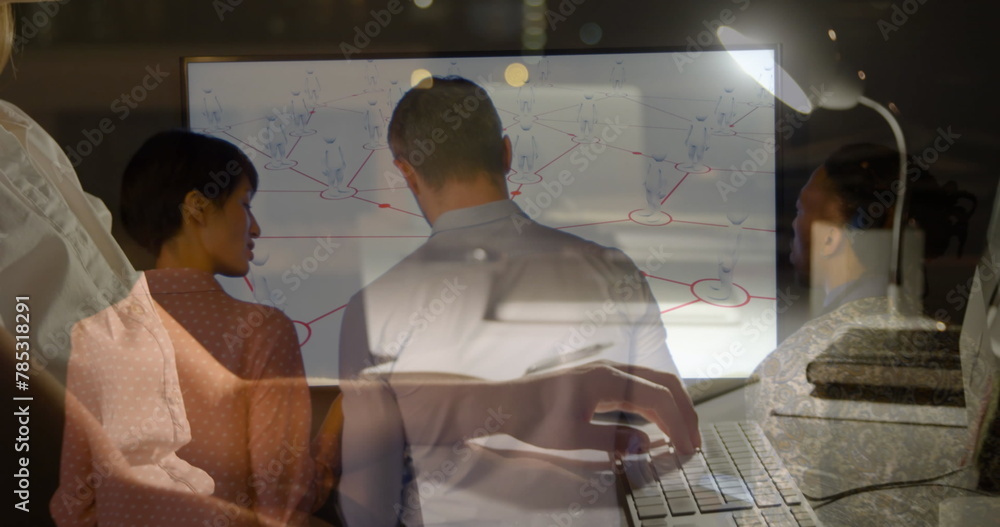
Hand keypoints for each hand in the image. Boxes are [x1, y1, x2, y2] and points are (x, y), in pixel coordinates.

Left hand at [513, 361, 699, 454]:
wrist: (505, 402)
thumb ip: (613, 440)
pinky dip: (656, 403)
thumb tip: (645, 444)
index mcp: (608, 379)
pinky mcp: (600, 379)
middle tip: (694, 442)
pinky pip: (639, 386)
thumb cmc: (533, 418)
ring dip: (673, 406)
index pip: (659, 398)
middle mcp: (612, 369)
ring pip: (654, 382)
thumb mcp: (573, 436)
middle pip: (664, 382)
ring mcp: (606, 371)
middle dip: (685, 411)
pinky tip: (658, 423)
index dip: (678, 424)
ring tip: (682, 434)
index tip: (687, 450)